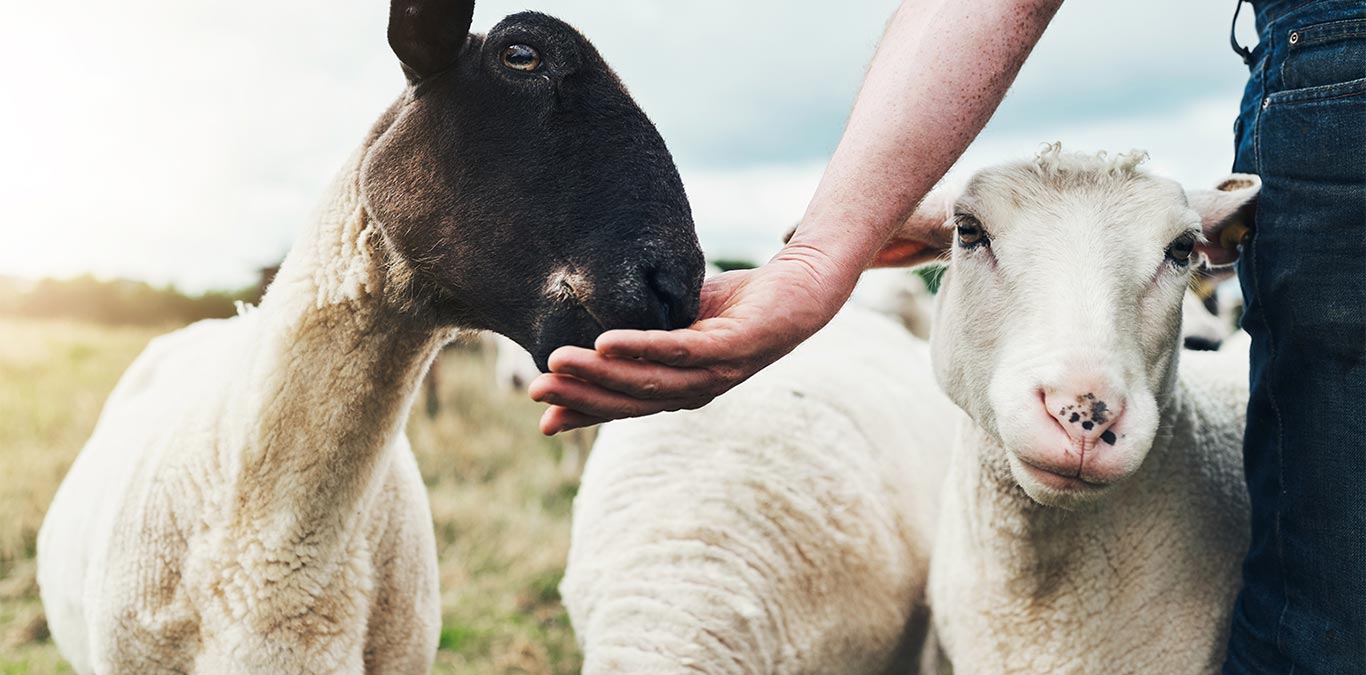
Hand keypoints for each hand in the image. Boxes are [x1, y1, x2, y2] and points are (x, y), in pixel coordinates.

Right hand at [528, 248, 855, 434]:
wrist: (801, 286)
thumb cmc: (738, 304)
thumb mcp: (678, 319)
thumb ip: (643, 333)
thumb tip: (590, 333)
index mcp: (681, 386)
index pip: (625, 405)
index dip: (584, 414)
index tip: (542, 420)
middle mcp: (697, 389)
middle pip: (630, 401)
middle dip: (580, 397)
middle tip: (536, 390)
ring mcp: (717, 372)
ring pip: (649, 381)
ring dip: (600, 375)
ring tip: (558, 363)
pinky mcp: (735, 349)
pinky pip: (680, 352)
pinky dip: (641, 349)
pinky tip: (606, 343)